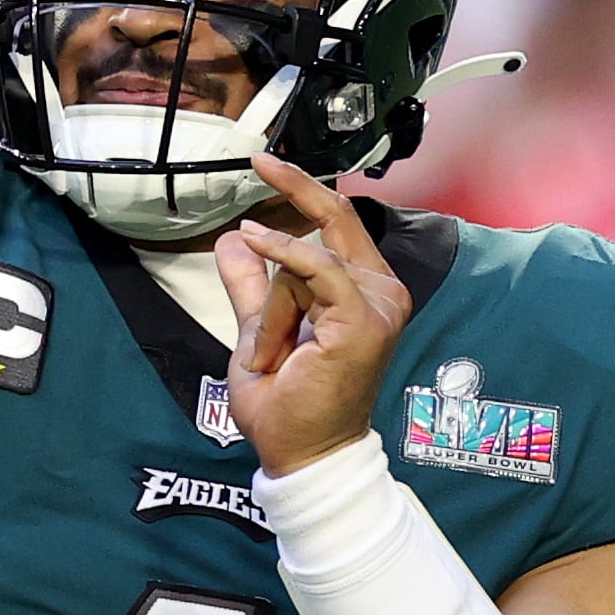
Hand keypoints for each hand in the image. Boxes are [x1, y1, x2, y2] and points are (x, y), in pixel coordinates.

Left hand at [213, 155, 411, 474]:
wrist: (300, 453)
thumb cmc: (287, 404)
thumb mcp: (260, 329)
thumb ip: (252, 286)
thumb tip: (232, 240)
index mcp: (366, 292)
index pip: (341, 225)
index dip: (306, 190)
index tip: (266, 163)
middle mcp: (382, 294)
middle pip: (331, 223)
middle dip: (294, 190)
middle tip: (260, 160)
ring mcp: (379, 307)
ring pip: (306, 259)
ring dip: (272, 307)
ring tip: (273, 355)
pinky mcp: (364, 320)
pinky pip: (316, 268)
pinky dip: (284, 257)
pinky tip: (257, 241)